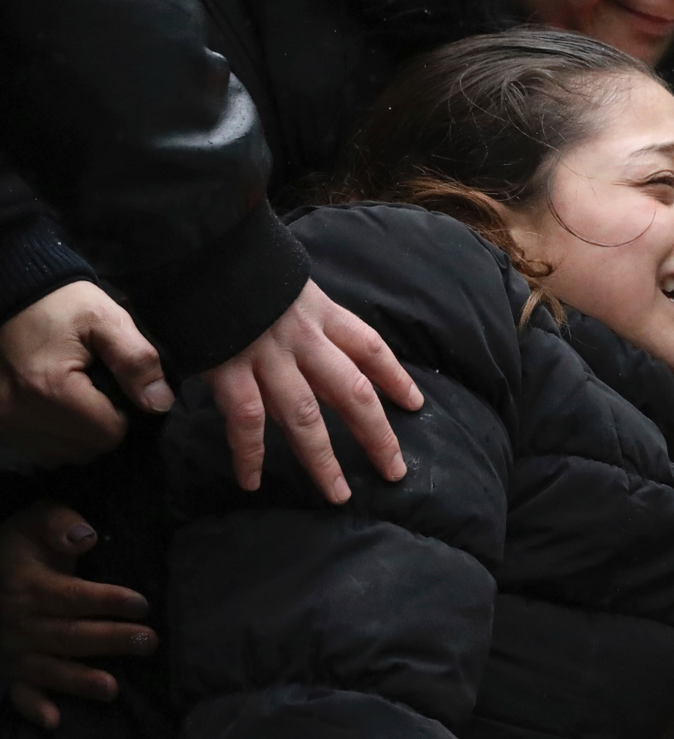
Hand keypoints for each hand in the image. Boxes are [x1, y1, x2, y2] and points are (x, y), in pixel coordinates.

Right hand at [0, 281, 171, 465]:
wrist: (11, 292)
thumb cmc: (62, 304)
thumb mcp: (107, 320)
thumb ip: (137, 361)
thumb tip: (160, 403)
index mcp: (51, 389)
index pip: (108, 435)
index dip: (124, 416)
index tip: (118, 390)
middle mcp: (20, 413)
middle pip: (86, 449)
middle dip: (102, 426)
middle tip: (98, 392)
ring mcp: (4, 420)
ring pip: (62, 454)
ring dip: (78, 435)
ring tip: (78, 399)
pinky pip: (38, 449)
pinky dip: (54, 436)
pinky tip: (57, 408)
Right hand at [0, 504, 154, 729]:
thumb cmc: (19, 547)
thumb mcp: (34, 523)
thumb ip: (59, 524)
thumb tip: (86, 537)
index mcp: (27, 586)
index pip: (71, 597)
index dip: (107, 600)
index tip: (142, 604)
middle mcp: (18, 623)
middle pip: (69, 635)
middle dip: (111, 640)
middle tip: (149, 642)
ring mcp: (12, 650)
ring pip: (48, 668)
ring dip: (79, 680)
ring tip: (112, 689)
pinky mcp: (7, 671)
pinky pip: (17, 693)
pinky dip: (33, 707)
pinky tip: (54, 721)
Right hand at [204, 281, 423, 504]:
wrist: (194, 244)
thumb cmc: (238, 265)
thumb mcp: (284, 282)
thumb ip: (301, 314)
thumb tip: (315, 345)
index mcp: (320, 312)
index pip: (369, 346)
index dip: (394, 376)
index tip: (415, 404)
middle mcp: (302, 337)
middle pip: (351, 391)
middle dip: (375, 434)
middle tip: (394, 471)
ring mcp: (266, 356)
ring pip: (304, 416)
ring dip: (321, 459)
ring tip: (337, 495)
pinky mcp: (227, 369)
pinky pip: (245, 421)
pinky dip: (249, 454)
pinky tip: (252, 482)